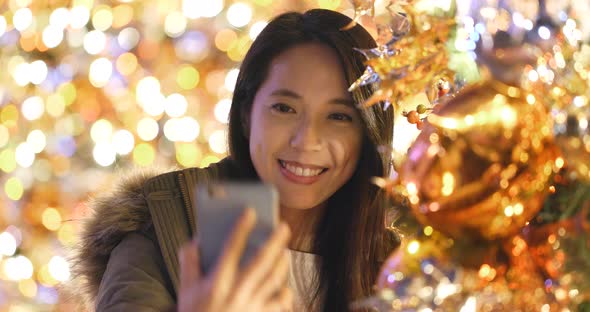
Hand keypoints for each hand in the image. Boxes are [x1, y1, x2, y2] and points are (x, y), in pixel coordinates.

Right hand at [177, 208, 292, 311]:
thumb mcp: (185, 290)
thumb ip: (189, 263)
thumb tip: (196, 240)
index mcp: (217, 282)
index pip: (231, 248)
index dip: (241, 228)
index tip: (250, 212)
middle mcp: (236, 292)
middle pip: (261, 261)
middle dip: (274, 241)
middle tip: (283, 226)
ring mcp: (251, 306)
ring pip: (274, 279)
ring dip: (282, 263)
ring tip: (285, 251)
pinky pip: (279, 303)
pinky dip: (285, 292)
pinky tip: (285, 285)